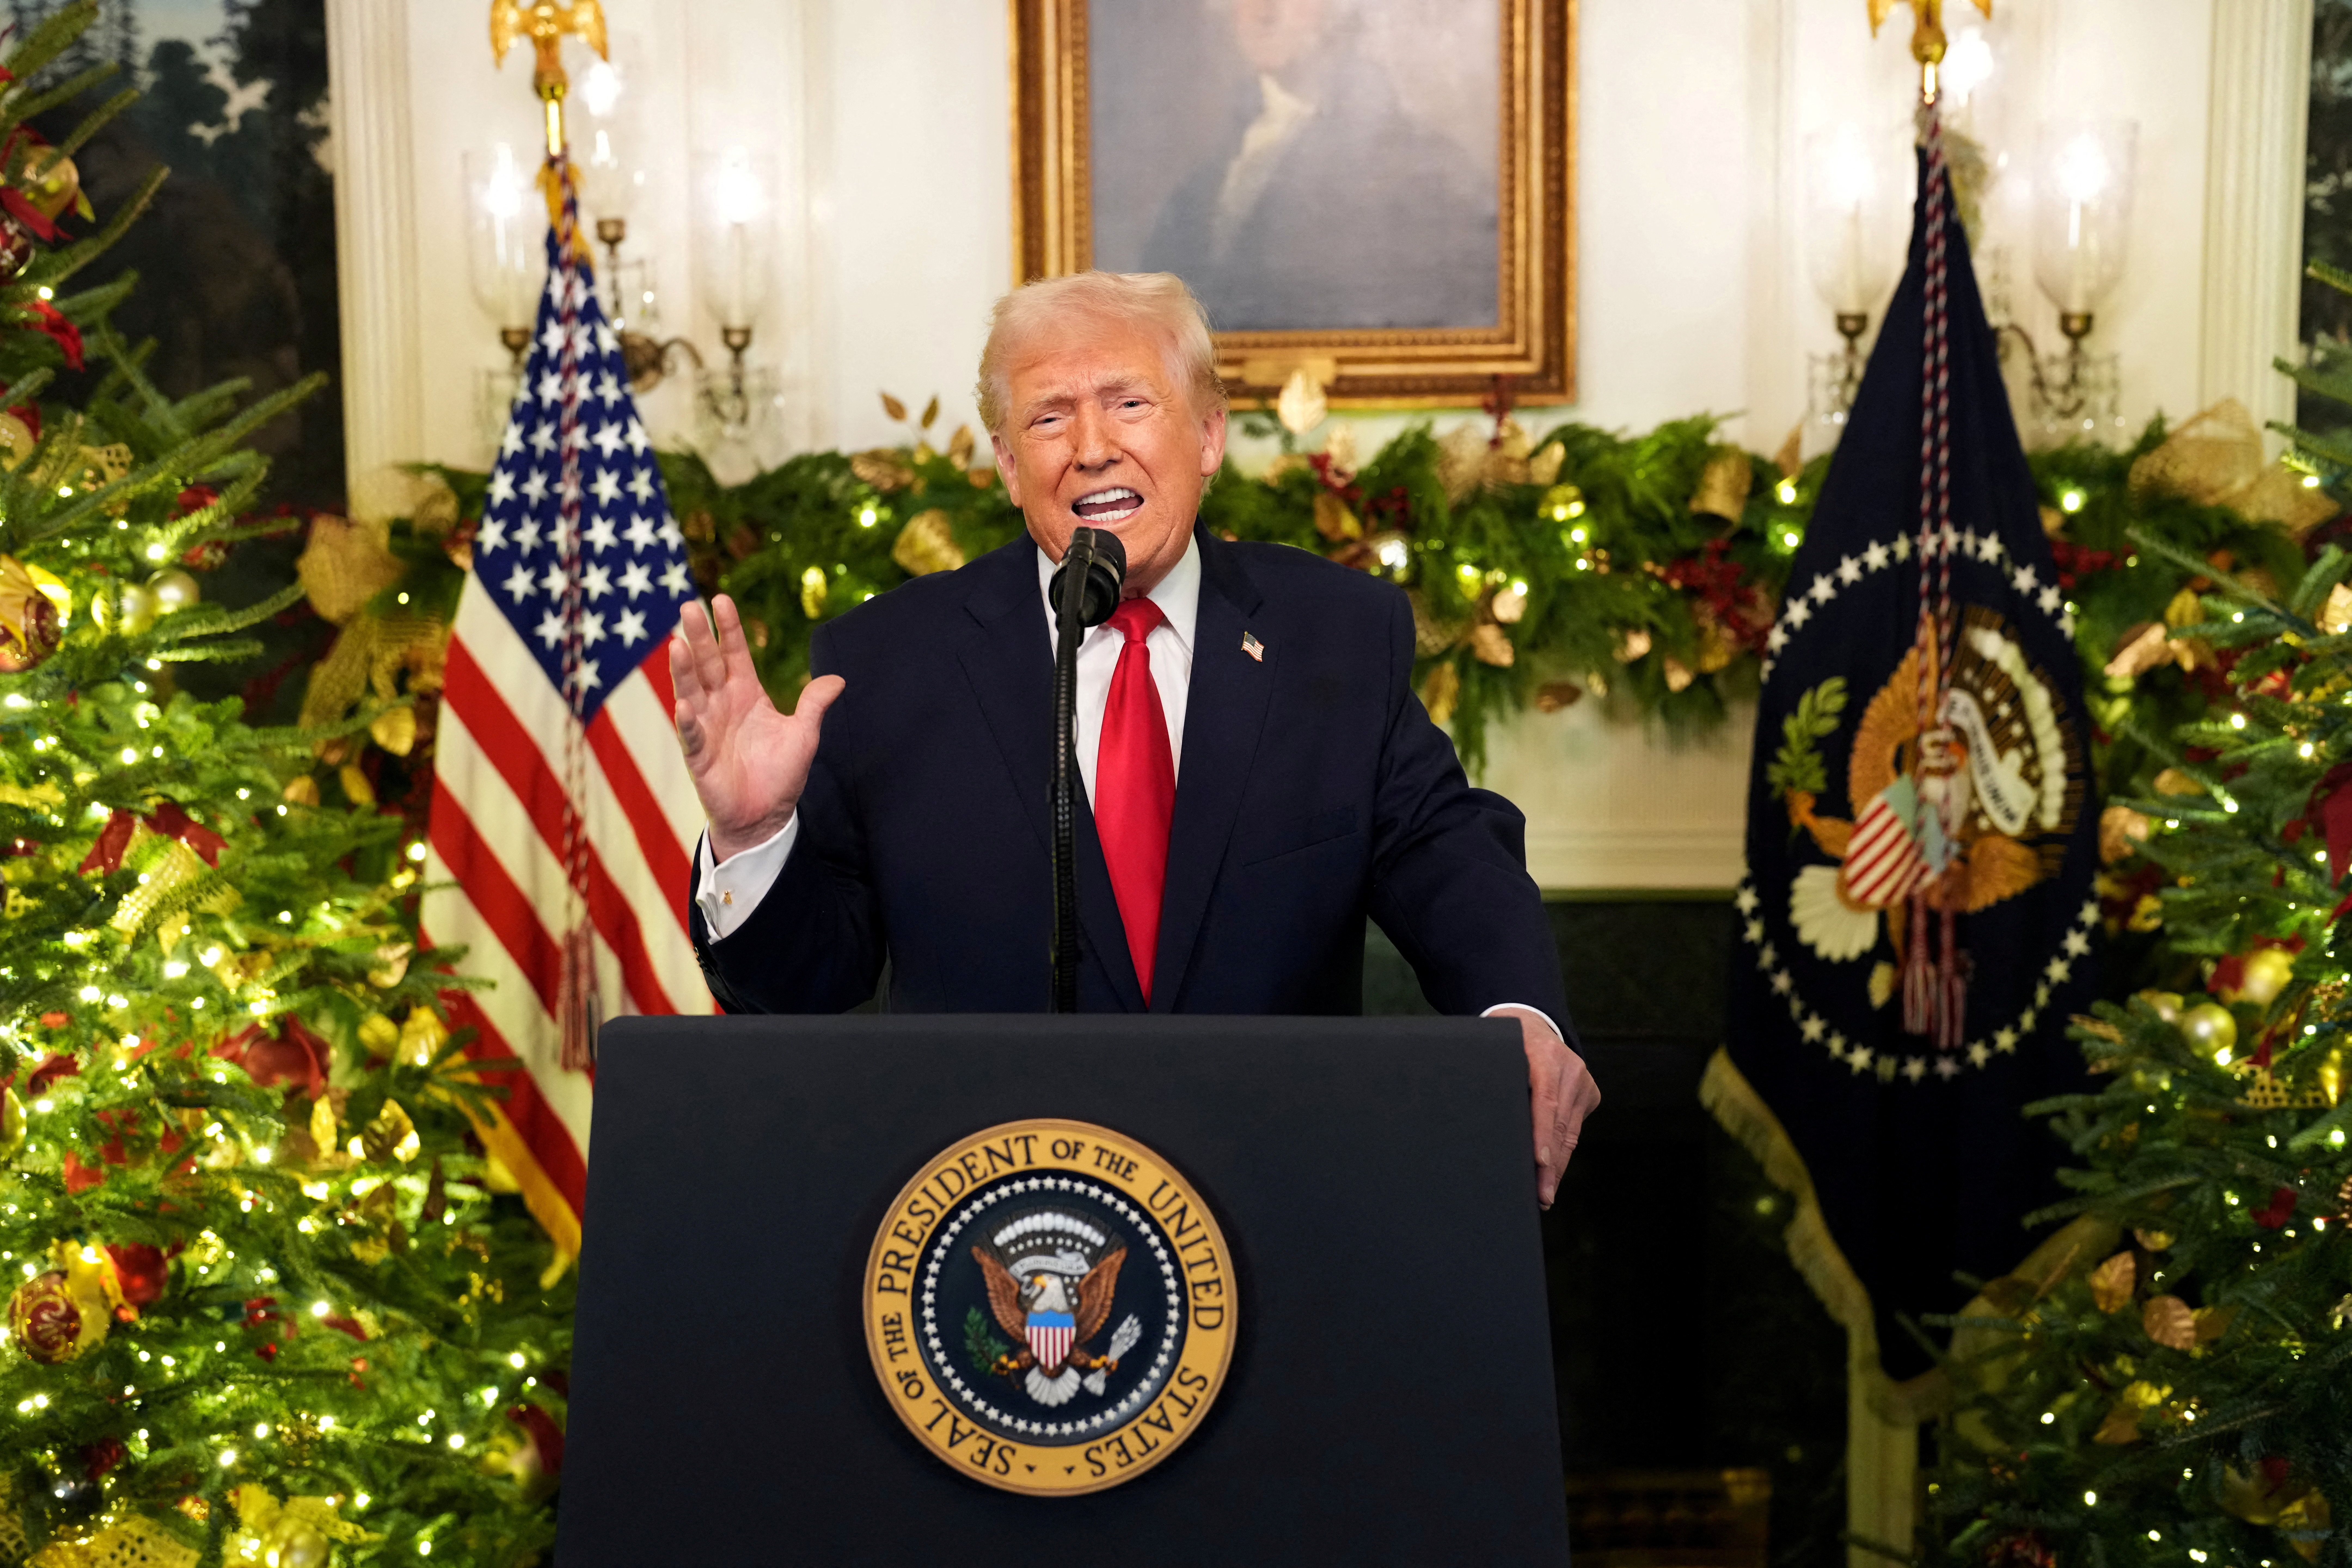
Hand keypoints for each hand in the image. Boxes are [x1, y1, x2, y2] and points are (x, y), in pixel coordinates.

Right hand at [670, 594, 844, 859]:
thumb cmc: (780, 774)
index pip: (735, 654)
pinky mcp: (698, 755)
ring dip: (683, 669)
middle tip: (689, 607)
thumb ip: (814, 704)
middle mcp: (722, 704)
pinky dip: (687, 720)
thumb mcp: (804, 734)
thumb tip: (838, 679)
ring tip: (677, 643)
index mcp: (746, 694)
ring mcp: (707, 727)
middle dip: (700, 636)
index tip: (721, 599)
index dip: (729, 628)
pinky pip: (691, 734)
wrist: (765, 816)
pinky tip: (685, 705)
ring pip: (691, 691)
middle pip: (708, 664)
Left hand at [1492, 1007, 1600, 1208]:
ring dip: (1557, 1166)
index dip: (1542, 1135)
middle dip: (1550, 1165)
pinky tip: (1553, 1174)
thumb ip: (1497, 1086)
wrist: (1532, 1024)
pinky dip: (1562, 1152)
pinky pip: (1574, 1129)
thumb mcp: (1497, 1057)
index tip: (1539, 1163)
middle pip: (1560, 1124)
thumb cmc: (1503, 1047)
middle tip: (1541, 1196)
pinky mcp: (1590, 1093)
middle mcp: (1570, 1068)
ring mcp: (1583, 1081)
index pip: (1544, 1102)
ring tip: (1545, 1194)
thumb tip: (1485, 1129)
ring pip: (1570, 1132)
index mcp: (1544, 1056)